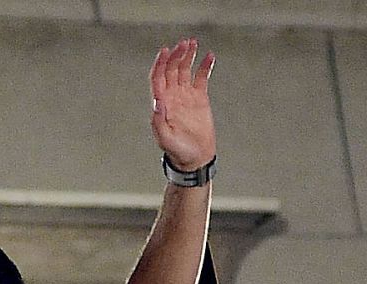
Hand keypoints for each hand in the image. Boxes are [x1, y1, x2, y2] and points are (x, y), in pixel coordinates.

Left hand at [150, 38, 217, 170]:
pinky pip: (201, 78)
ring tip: (193, 43)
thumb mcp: (165, 139)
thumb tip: (157, 102)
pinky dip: (205, 67)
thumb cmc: (178, 151)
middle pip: (171, 69)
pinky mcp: (199, 98)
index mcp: (162, 103)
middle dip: (176, 55)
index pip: (158, 77)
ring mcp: (185, 96)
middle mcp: (172, 96)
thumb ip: (158, 121)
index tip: (166, 51)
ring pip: (184, 70)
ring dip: (188, 56)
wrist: (195, 157)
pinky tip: (209, 56)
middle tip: (184, 44)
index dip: (160, 63)